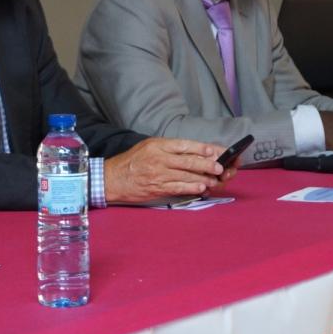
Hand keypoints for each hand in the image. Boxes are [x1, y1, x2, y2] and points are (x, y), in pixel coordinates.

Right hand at [104, 138, 225, 203]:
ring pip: (188, 175)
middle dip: (208, 164)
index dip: (202, 148)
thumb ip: (167, 148)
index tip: (214, 151)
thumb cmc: (131, 162)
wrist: (112, 179)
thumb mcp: (147, 147)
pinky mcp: (158, 188)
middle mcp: (159, 159)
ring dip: (204, 178)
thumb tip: (192, 152)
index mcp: (157, 145)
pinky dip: (193, 188)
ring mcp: (159, 174)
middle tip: (220, 167)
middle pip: (189, 161)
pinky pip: (180, 187)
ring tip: (216, 179)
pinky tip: (202, 188)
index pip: (184, 145)